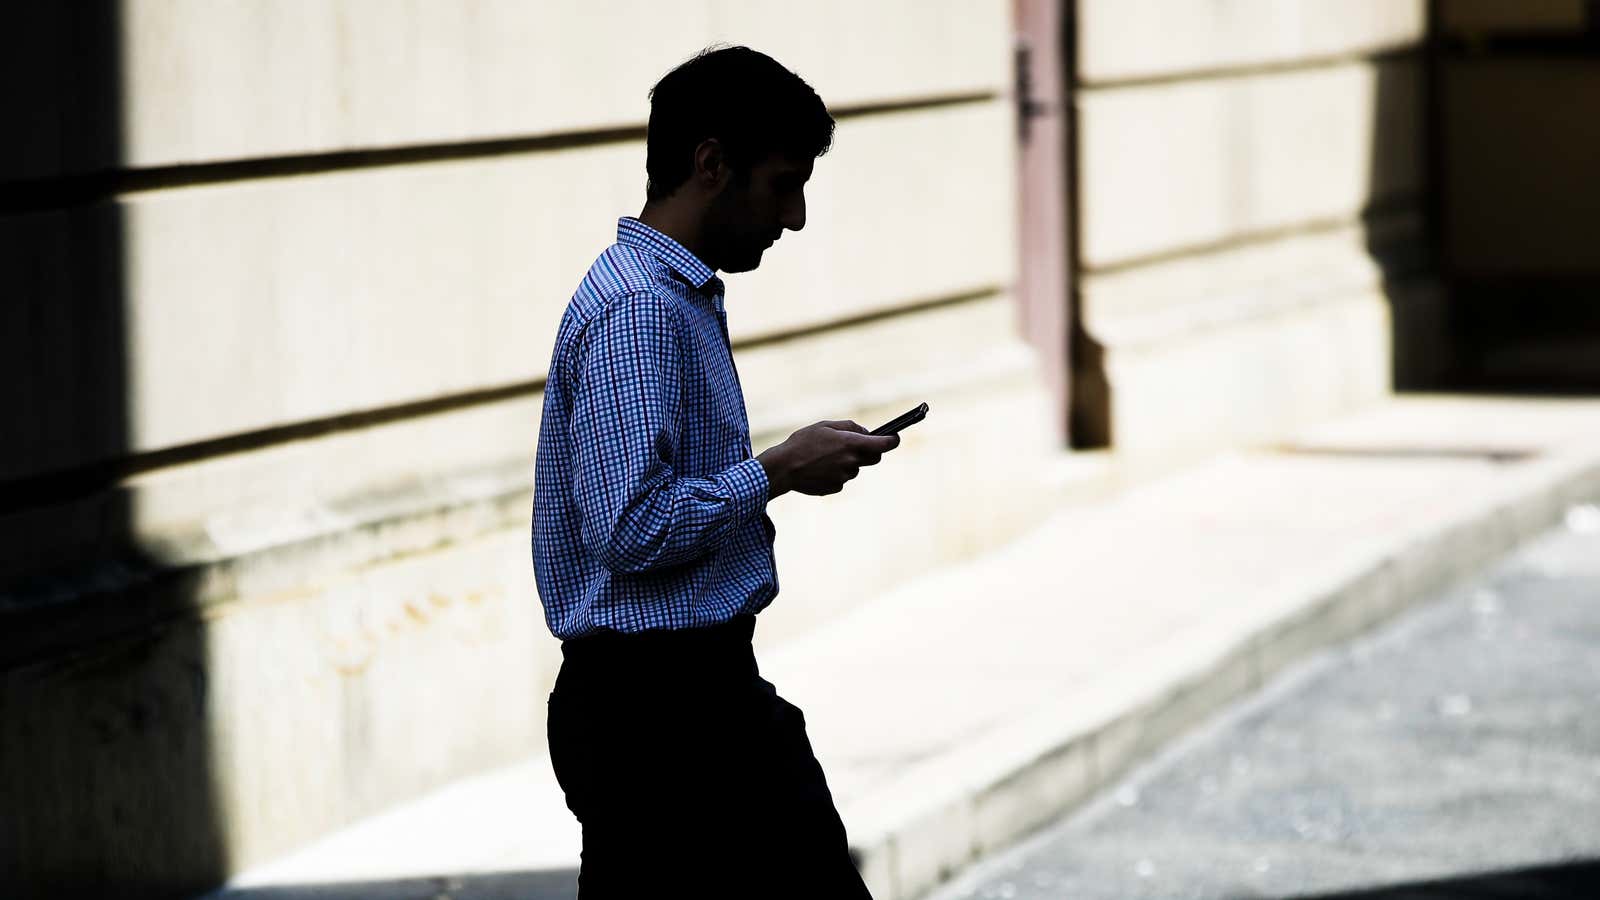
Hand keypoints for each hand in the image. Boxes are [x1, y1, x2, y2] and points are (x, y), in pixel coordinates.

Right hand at [758, 420, 900, 497]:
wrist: (783, 468)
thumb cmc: (803, 442)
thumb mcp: (825, 425)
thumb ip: (849, 426)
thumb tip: (866, 432)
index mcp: (852, 444)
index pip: (885, 444)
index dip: (893, 440)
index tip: (895, 438)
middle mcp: (852, 462)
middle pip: (874, 458)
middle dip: (870, 451)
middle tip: (855, 445)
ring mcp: (845, 477)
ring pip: (855, 469)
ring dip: (848, 462)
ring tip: (825, 456)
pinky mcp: (836, 488)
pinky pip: (842, 479)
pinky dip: (835, 473)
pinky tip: (819, 468)